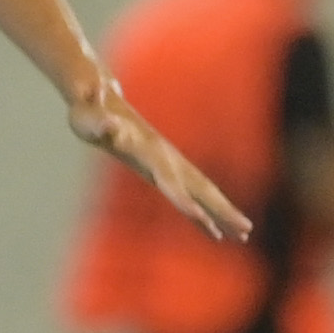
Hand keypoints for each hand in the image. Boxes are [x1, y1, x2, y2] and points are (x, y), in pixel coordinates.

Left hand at [71, 75, 250, 241]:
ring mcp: (167, 164)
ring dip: (222, 213)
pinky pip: (188, 195)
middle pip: (199, 187)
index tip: (201, 218)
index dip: (183, 199)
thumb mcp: (88, 117)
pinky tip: (215, 233)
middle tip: (246, 229)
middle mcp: (165, 158)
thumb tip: (112, 126)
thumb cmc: (88, 112)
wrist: (95, 98)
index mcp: (149, 151)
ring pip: (201, 192)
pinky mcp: (162, 171)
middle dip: (221, 209)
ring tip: (244, 233)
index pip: (169, 180)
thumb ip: (100, 122)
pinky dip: (202, 214)